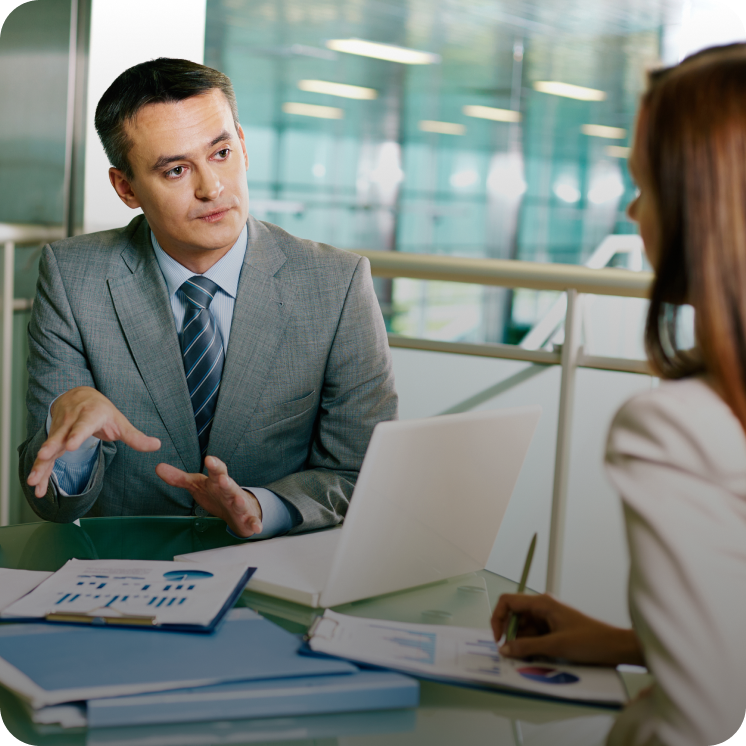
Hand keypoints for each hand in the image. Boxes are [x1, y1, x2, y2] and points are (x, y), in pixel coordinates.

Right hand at [28, 386, 160, 497]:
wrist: (78, 395)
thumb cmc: (102, 411)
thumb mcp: (120, 422)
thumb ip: (135, 436)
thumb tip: (157, 445)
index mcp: (90, 415)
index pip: (84, 425)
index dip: (77, 434)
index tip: (70, 445)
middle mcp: (71, 421)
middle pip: (60, 435)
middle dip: (51, 446)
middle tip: (43, 456)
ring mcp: (59, 430)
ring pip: (49, 447)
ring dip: (40, 464)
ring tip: (33, 481)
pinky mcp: (52, 440)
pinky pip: (45, 456)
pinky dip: (40, 471)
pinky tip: (37, 487)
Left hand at [155, 456, 262, 537]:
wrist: (239, 508)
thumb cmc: (216, 494)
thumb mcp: (197, 484)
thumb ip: (178, 478)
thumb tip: (158, 467)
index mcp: (218, 482)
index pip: (216, 471)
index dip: (214, 465)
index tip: (210, 459)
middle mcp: (230, 491)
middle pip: (229, 485)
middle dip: (226, 482)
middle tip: (223, 479)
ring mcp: (240, 504)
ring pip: (240, 502)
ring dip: (240, 502)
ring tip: (239, 501)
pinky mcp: (247, 518)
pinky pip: (251, 521)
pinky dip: (255, 524)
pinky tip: (257, 527)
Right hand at [491, 593, 644, 666]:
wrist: (617, 648)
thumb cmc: (592, 640)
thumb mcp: (556, 646)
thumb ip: (527, 647)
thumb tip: (505, 648)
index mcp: (542, 602)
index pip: (508, 602)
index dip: (498, 618)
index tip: (498, 638)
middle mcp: (543, 607)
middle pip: (514, 616)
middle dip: (510, 634)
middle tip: (511, 653)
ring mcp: (549, 619)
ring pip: (524, 629)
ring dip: (522, 643)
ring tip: (527, 658)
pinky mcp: (554, 630)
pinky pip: (535, 637)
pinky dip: (532, 647)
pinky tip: (537, 658)